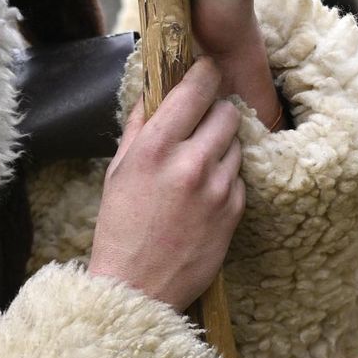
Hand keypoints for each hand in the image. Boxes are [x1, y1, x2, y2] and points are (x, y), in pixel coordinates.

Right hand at [89, 59, 244, 312]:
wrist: (137, 288)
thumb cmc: (120, 229)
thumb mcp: (118, 172)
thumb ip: (139, 128)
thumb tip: (153, 94)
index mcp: (155, 148)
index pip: (196, 89)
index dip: (205, 72)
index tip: (206, 69)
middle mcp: (190, 163)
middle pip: (227, 112)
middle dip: (216, 112)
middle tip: (202, 123)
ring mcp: (217, 188)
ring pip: (237, 144)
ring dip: (222, 146)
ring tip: (198, 166)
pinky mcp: (234, 211)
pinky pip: (239, 177)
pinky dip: (226, 178)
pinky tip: (204, 194)